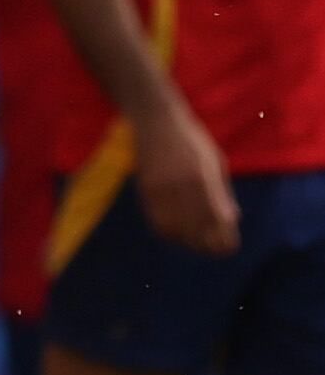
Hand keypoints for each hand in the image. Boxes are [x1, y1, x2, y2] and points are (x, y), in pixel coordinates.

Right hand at [135, 101, 238, 255]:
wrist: (156, 122)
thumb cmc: (191, 139)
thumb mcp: (213, 162)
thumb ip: (220, 191)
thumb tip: (230, 218)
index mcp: (202, 178)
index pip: (215, 218)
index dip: (223, 236)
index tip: (229, 247)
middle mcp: (181, 186)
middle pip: (195, 227)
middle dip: (207, 244)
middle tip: (216, 252)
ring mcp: (160, 189)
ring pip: (174, 228)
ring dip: (187, 242)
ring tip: (198, 245)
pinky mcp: (145, 191)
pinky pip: (156, 220)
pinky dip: (168, 233)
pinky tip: (177, 235)